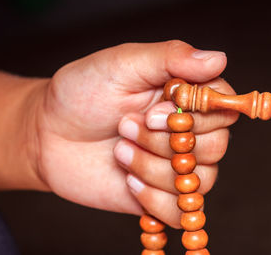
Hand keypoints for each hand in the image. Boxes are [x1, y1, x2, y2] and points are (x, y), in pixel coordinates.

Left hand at [35, 40, 238, 227]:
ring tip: (118, 150)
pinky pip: (182, 212)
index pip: (224, 106)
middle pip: (216, 146)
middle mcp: (186, 131)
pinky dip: (156, 200)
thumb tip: (219, 58)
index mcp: (183, 96)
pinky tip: (127, 181)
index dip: (197, 115)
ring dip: (153, 168)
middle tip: (125, 125)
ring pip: (198, 181)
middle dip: (164, 141)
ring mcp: (174, 165)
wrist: (46, 134)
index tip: (154, 112)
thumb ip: (170, 58)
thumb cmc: (82, 93)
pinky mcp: (159, 195)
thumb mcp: (122, 64)